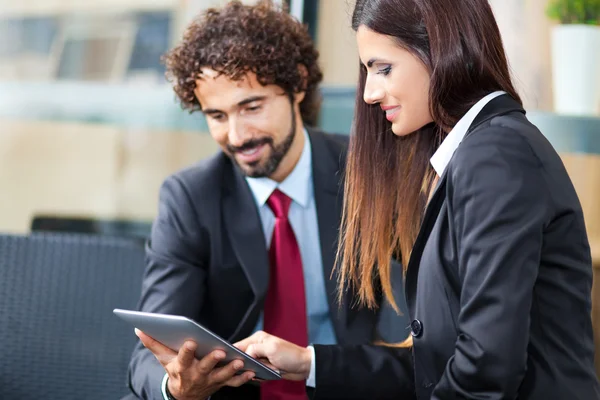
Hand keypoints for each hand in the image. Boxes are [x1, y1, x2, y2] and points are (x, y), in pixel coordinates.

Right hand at [135, 328, 254, 399]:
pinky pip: (233, 383)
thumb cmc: (174, 370)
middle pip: (205, 367)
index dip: (187, 351)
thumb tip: (138, 329)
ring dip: (231, 370)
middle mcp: (196, 375)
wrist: (184, 394)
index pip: (183, 358)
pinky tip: (251, 371)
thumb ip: (153, 343)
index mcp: (182, 367)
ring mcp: (210, 380)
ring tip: (239, 361)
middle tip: (220, 351)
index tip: (191, 341)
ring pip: (221, 376)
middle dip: (212, 360)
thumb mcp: (163, 359)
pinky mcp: (221, 383)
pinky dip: (243, 378)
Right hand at [234, 331, 311, 380]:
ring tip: (262, 372)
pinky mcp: (264, 368)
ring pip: (247, 367)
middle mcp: (257, 347)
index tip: (227, 362)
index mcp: (257, 339)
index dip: (232, 353)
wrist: (304, 366)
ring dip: (253, 372)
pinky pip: (255, 374)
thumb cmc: (290, 355)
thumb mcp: (271, 349)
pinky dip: (259, 376)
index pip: (238, 345)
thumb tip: (244, 355)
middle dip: (244, 365)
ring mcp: (260, 358)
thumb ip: (255, 349)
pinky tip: (266, 375)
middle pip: (241, 358)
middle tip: (251, 369)